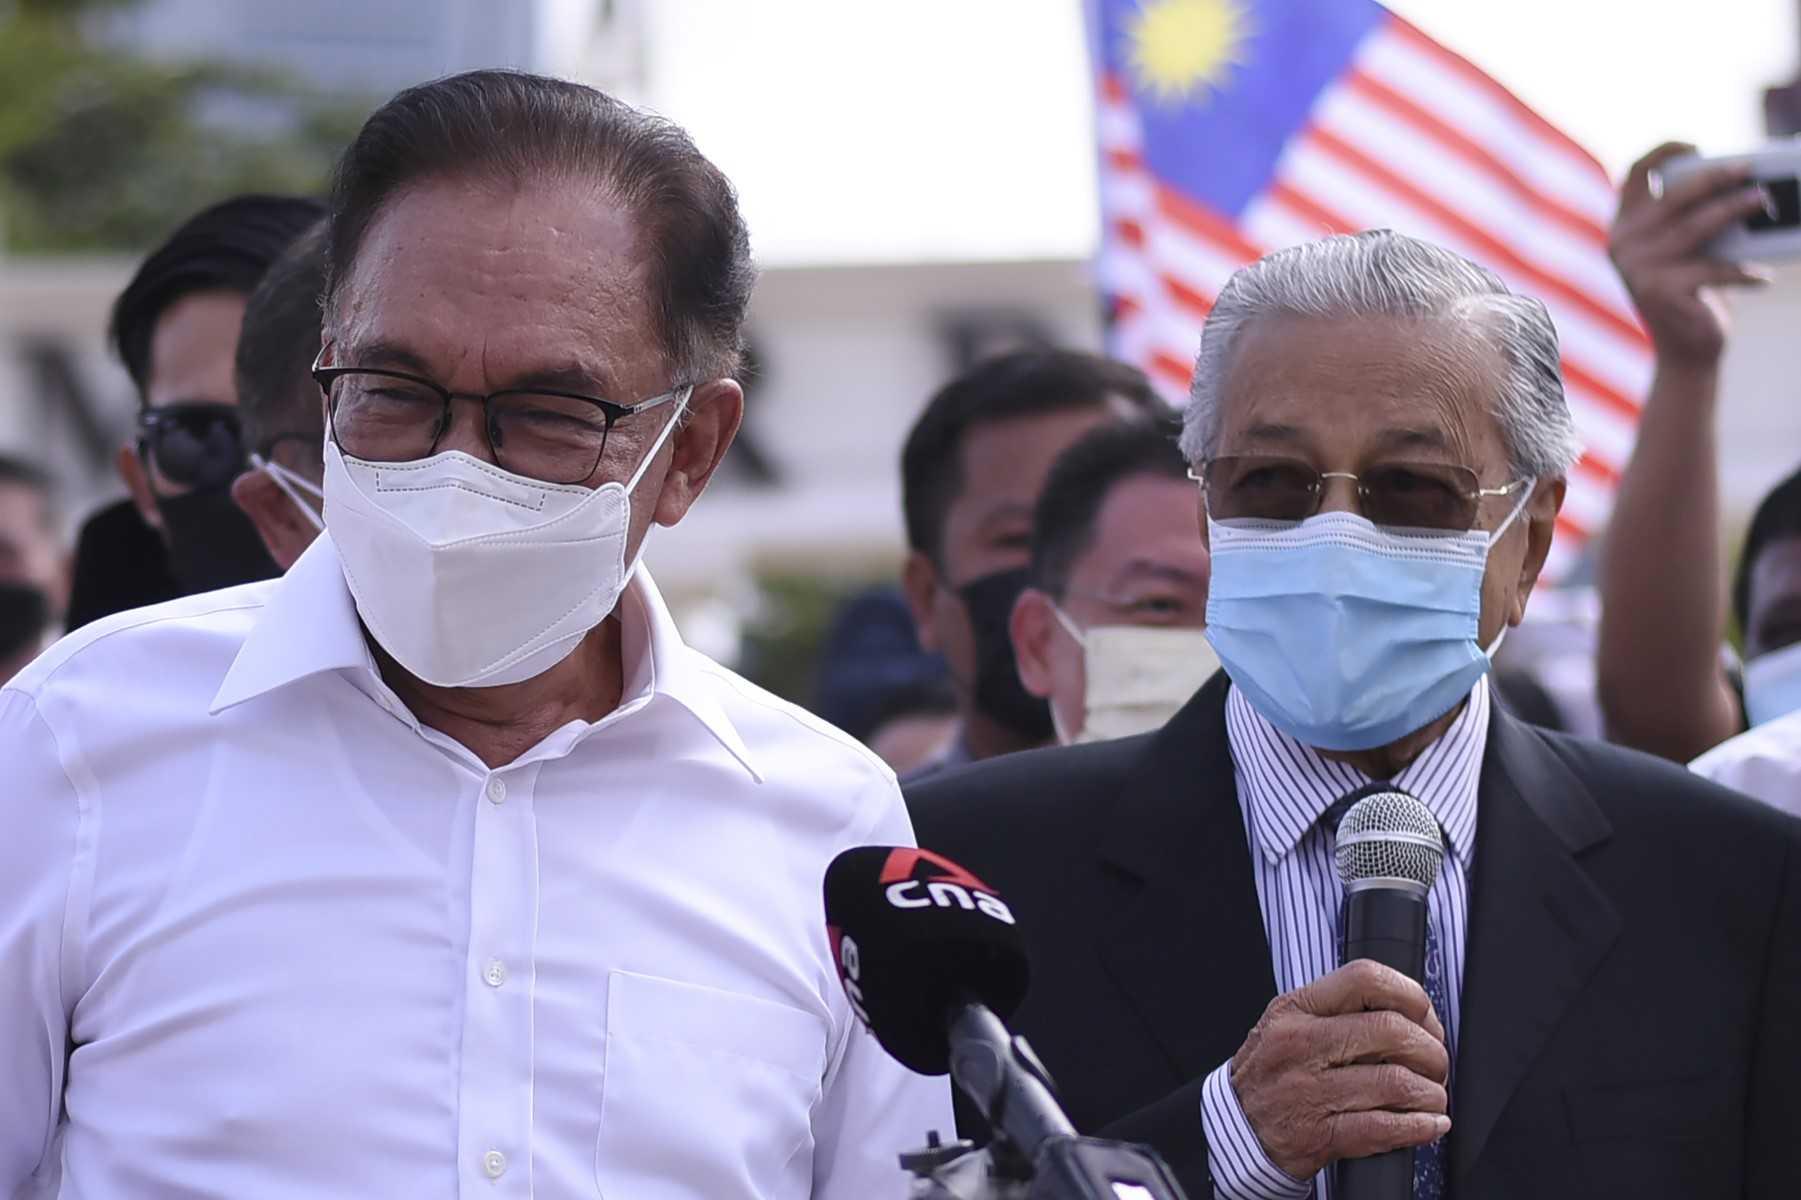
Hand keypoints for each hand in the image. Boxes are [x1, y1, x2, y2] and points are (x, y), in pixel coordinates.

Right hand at [1228, 960, 1450, 1180]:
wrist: (1236, 1128)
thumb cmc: (1271, 1073)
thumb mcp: (1287, 1023)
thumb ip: (1337, 1010)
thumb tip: (1409, 1013)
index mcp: (1294, 1010)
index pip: (1364, 979)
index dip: (1409, 994)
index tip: (1423, 1016)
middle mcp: (1300, 1045)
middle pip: (1390, 1030)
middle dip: (1430, 1050)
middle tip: (1435, 1063)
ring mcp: (1308, 1092)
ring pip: (1395, 1082)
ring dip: (1430, 1093)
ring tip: (1432, 1097)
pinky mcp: (1318, 1135)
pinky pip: (1384, 1128)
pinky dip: (1419, 1127)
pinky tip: (1428, 1124)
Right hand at [1610, 142, 1772, 368]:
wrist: (1685, 352)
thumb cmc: (1694, 291)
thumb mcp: (1689, 249)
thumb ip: (1694, 217)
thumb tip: (1739, 180)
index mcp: (1623, 228)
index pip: (1634, 176)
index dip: (1663, 153)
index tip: (1697, 144)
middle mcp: (1623, 245)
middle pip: (1673, 196)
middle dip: (1715, 177)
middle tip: (1749, 168)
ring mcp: (1638, 269)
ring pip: (1696, 227)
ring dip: (1735, 210)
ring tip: (1763, 202)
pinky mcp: (1660, 292)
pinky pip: (1713, 268)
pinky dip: (1743, 272)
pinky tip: (1761, 277)